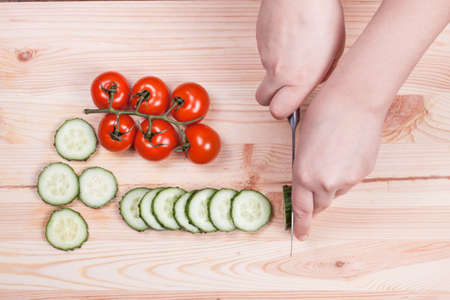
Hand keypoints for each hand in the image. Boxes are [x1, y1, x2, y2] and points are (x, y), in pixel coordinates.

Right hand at [255, 0, 344, 118]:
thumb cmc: (320, 17)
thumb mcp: (335, 52)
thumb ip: (323, 73)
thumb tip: (317, 79)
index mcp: (300, 79)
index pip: (279, 112)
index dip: (283, 112)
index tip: (290, 107)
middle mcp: (279, 72)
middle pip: (263, 100)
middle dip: (271, 98)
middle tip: (284, 89)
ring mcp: (265, 58)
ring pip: (266, 74)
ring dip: (277, 69)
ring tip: (295, 51)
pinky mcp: (259, 43)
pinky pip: (265, 55)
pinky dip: (274, 52)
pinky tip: (289, 38)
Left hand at [292, 87, 384, 239]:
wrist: (353, 101)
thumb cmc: (323, 114)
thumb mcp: (301, 142)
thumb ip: (303, 166)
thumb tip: (308, 177)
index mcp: (303, 174)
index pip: (301, 208)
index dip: (300, 223)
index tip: (299, 234)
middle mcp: (324, 182)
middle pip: (320, 204)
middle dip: (316, 202)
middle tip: (315, 195)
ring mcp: (347, 179)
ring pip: (336, 192)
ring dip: (331, 185)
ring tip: (331, 159)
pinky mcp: (363, 172)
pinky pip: (350, 181)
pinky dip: (345, 174)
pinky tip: (344, 154)